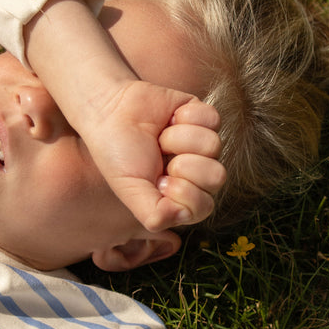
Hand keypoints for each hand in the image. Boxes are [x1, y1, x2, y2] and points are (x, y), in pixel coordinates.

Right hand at [81, 80, 223, 231]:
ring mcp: (203, 147)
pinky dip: (186, 117)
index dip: (183, 193)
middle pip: (217, 177)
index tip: (160, 181)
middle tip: (161, 158)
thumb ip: (153, 215)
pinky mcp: (205, 119)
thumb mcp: (130, 191)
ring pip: (214, 146)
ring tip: (161, 138)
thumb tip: (182, 216)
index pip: (204, 206)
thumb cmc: (118, 153)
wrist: (111, 112)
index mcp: (181, 198)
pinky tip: (170, 119)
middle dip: (184, 164)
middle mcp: (197, 175)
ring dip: (179, 138)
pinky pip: (212, 120)